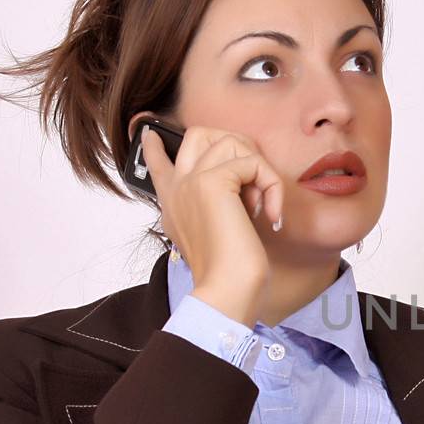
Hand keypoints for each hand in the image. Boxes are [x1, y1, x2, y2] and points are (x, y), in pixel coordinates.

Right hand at [137, 120, 286, 313]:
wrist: (226, 290)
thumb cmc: (228, 272)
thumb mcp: (214, 234)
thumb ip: (215, 208)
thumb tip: (242, 186)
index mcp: (172, 203)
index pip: (157, 164)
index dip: (155, 146)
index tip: (151, 133)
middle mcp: (177, 188)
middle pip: (199, 134)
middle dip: (236, 145)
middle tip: (254, 178)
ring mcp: (190, 181)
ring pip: (232, 142)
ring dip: (259, 169)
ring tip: (261, 205)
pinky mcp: (212, 182)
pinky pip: (253, 163)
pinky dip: (272, 186)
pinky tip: (271, 214)